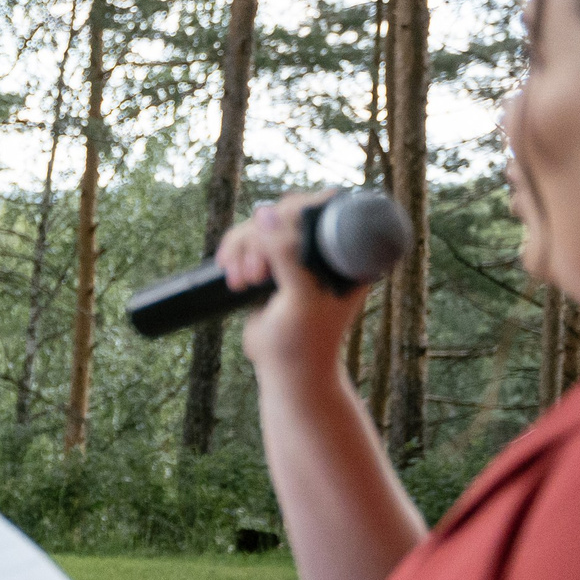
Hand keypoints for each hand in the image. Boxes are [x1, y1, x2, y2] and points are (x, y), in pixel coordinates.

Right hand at [220, 192, 371, 381]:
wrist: (287, 372)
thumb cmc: (304, 341)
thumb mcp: (300, 297)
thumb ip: (286, 255)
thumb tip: (264, 211)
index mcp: (348, 253)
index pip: (324, 208)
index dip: (293, 215)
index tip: (271, 252)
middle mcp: (325, 249)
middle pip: (287, 212)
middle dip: (261, 238)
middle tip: (255, 275)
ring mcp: (297, 255)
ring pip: (263, 224)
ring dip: (244, 247)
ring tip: (242, 281)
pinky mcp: (273, 264)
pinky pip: (248, 238)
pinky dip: (235, 251)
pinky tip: (231, 273)